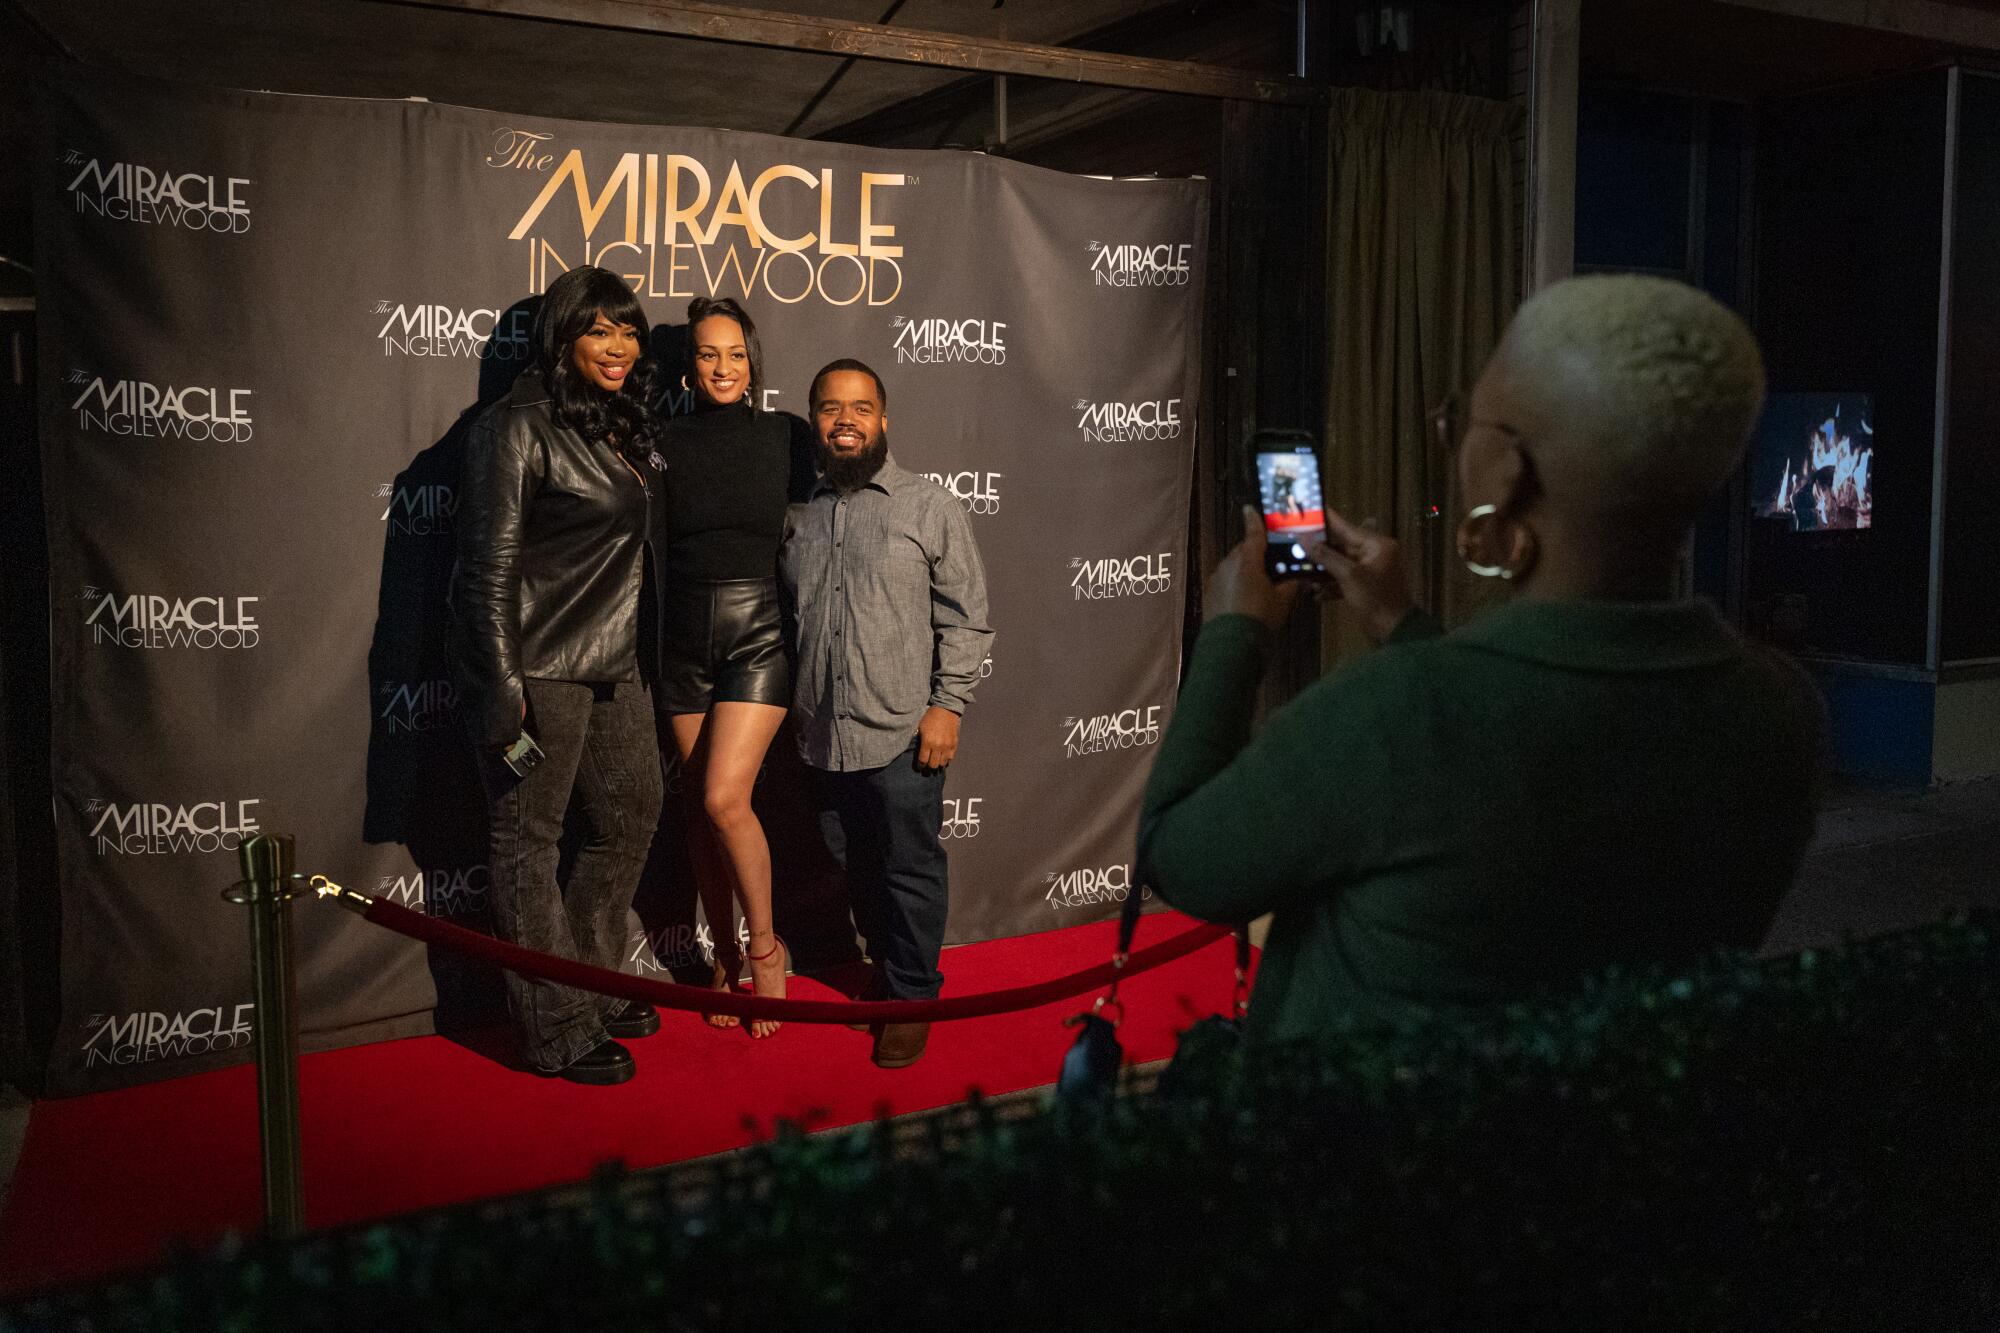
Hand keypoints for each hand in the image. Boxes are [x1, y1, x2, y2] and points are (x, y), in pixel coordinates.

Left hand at [917, 706, 960, 770]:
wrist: (946, 708)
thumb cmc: (930, 716)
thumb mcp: (920, 727)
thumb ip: (919, 740)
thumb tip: (915, 750)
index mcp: (927, 741)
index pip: (923, 760)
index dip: (920, 765)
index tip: (919, 766)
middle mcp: (938, 746)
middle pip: (933, 765)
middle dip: (929, 766)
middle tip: (927, 764)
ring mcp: (947, 745)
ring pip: (942, 763)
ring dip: (938, 763)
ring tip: (935, 760)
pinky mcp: (954, 744)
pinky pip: (951, 757)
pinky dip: (946, 759)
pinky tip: (943, 756)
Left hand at [1204, 505, 1300, 631]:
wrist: (1231, 644)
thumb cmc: (1259, 618)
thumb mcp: (1282, 601)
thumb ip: (1290, 585)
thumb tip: (1297, 578)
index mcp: (1248, 561)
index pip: (1253, 534)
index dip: (1254, 521)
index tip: (1249, 508)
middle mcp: (1229, 564)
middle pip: (1243, 551)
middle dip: (1255, 553)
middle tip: (1270, 563)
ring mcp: (1216, 578)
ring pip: (1233, 565)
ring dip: (1244, 569)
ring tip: (1258, 584)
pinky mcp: (1209, 592)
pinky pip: (1224, 579)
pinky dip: (1234, 582)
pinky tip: (1244, 596)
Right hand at [1312, 509, 1413, 642]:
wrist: (1395, 631)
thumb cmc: (1375, 599)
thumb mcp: (1349, 576)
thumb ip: (1326, 556)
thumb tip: (1304, 538)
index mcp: (1376, 545)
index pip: (1346, 527)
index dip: (1325, 519)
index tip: (1307, 509)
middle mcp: (1374, 553)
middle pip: (1341, 545)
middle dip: (1319, 549)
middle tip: (1295, 543)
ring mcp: (1370, 570)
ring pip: (1340, 563)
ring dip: (1322, 570)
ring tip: (1300, 572)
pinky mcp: (1365, 586)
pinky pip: (1344, 579)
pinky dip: (1331, 585)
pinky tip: (1316, 594)